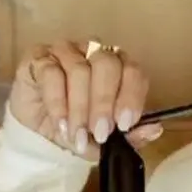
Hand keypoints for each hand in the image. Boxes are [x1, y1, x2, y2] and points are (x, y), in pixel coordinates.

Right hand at [8, 40, 163, 159]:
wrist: (35, 129)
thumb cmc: (75, 126)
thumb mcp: (102, 140)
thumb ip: (129, 137)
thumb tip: (155, 130)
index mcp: (118, 67)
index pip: (133, 71)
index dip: (131, 96)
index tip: (124, 125)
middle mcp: (94, 52)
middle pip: (107, 65)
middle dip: (104, 102)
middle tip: (100, 132)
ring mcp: (66, 51)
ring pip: (79, 69)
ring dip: (80, 108)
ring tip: (76, 134)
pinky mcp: (39, 58)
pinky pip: (51, 73)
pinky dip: (58, 103)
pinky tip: (61, 124)